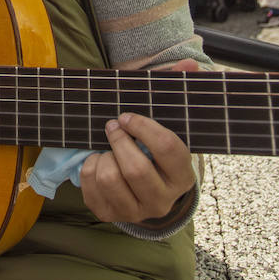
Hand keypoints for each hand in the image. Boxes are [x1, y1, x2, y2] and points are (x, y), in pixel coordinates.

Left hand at [79, 60, 198, 224]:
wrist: (146, 187)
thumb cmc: (155, 148)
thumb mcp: (168, 123)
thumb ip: (178, 91)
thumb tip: (190, 64)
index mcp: (183, 175)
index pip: (168, 149)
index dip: (143, 127)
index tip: (127, 116)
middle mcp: (164, 199)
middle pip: (135, 169)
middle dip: (118, 141)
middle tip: (112, 126)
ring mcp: (137, 211)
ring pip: (110, 179)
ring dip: (103, 155)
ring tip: (108, 148)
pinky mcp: (111, 215)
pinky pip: (90, 188)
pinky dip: (88, 168)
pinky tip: (98, 161)